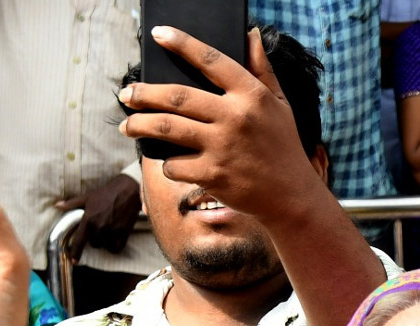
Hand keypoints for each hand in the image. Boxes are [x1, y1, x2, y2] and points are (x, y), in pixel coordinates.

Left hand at [55, 173, 140, 261]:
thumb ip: (72, 204)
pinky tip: (114, 240)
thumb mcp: (87, 197)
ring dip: (105, 242)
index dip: (76, 252)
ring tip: (107, 233)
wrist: (127, 191)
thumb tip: (57, 205)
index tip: (74, 261)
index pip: (80, 240)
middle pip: (94, 244)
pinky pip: (117, 248)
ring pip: (105, 246)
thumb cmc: (106, 193)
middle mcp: (100, 228)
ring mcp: (112, 231)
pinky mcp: (124, 233)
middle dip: (94, 239)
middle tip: (98, 230)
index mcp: (88, 220)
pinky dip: (114, 247)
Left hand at [119, 26, 323, 223]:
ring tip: (127, 126)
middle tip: (126, 94)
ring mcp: (222, 147)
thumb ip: (262, 69)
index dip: (182, 44)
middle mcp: (235, 117)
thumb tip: (249, 34)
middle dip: (144, 93)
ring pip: (167, 128)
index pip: (210, 61)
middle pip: (177, 96)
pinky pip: (175, 165)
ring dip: (140, 125)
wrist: (292, 197)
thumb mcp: (280, 105)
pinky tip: (169, 163)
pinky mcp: (213, 175)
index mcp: (251, 95)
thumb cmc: (284, 148)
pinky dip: (167, 165)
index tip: (158, 34)